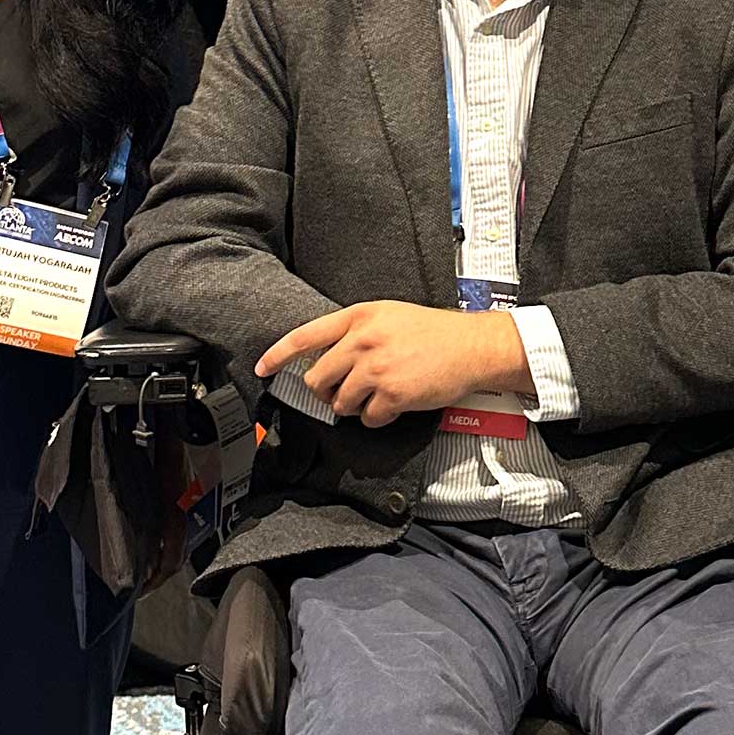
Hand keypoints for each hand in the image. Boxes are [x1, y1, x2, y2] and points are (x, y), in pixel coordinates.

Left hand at [256, 301, 531, 427]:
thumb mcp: (388, 316)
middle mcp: (362, 341)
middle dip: (327, 392)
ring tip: (379, 396)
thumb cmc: (433, 332)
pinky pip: (367, 417)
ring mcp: (375, 368)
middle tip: (343, 393)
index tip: (262, 369)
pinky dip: (379, 417)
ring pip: (340, 403)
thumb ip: (356, 332)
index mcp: (358, 317)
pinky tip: (396, 405)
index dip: (278, 355)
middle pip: (318, 378)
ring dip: (355, 406)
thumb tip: (328, 360)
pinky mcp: (392, 394)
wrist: (471, 347)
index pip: (305, 336)